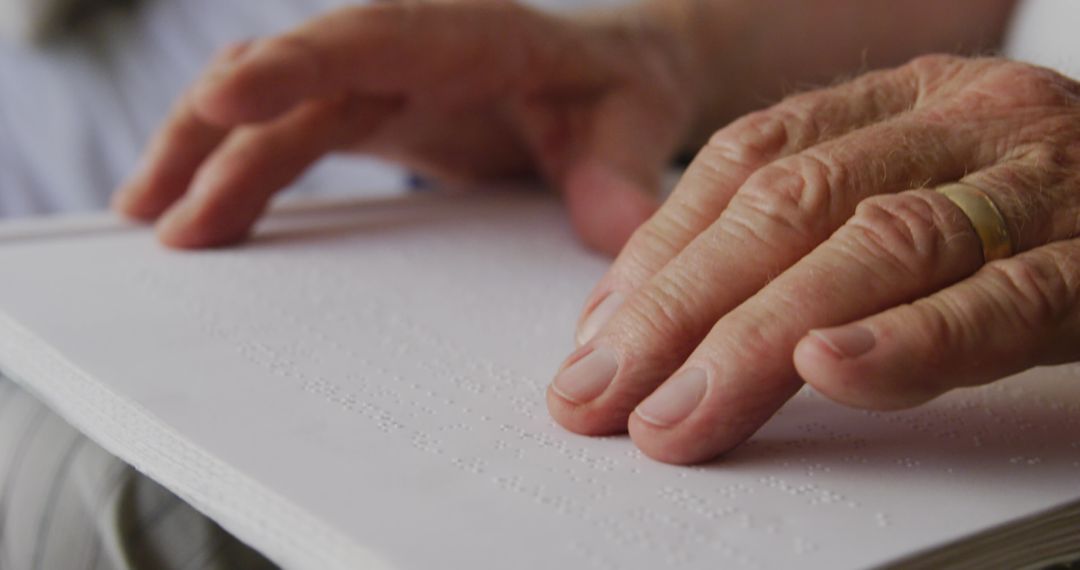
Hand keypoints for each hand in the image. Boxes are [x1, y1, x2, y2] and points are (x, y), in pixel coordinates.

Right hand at [112, 1, 697, 253]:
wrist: (613, 77)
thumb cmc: (622, 89)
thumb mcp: (636, 124)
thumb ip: (622, 173)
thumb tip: (622, 232)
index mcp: (469, 35)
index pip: (370, 38)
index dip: (294, 65)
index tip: (222, 98)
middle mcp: (408, 50)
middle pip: (293, 74)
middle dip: (217, 130)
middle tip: (158, 205)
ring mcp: (381, 81)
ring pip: (272, 106)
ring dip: (205, 157)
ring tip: (148, 221)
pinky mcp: (369, 114)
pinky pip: (285, 134)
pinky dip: (236, 169)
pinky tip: (194, 211)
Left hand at [548, 55, 1079, 463]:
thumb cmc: (1049, 212)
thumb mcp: (924, 192)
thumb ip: (814, 233)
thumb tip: (658, 314)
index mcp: (907, 101)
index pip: (749, 161)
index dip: (659, 250)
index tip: (595, 337)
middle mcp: (969, 121)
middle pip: (790, 207)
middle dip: (680, 311)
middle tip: (600, 398)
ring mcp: (1047, 181)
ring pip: (877, 248)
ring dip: (758, 340)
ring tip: (677, 415)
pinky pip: (1009, 299)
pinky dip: (915, 339)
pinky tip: (834, 369)